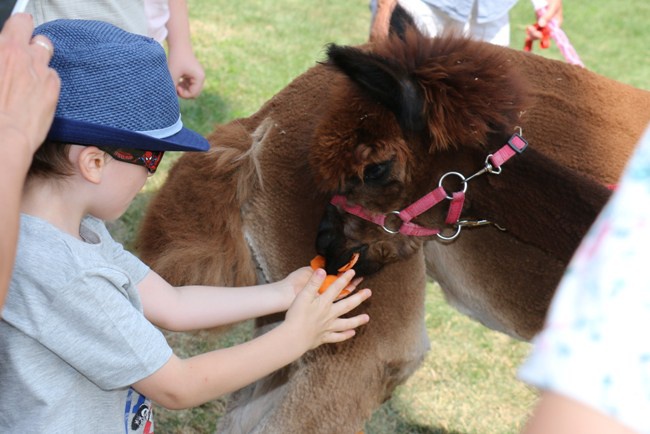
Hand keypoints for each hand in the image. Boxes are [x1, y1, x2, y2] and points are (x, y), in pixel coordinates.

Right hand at [0, 13, 59, 155]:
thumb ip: (0, 54)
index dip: (19, 28)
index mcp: (4, 47)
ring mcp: (43, 72)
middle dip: (33, 44)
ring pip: (48, 57)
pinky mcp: (54, 89)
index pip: (21, 22)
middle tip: (23, 56)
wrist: (2, 134)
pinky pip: (53, 76)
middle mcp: (26, 56)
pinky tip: (37, 93)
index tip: (16, 34)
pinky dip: (47, 81)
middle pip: (39, 37)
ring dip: (40, 63)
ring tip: (31, 77)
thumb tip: (4, 56)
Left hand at [167, 48, 204, 98]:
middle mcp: (201, 77)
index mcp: (200, 77)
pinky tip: (177, 80)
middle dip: (184, 93)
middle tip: (175, 86)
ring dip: (183, 89)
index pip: (193, 94)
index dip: (183, 94)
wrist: (178, 44)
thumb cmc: (176, 58)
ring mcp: (198, 76)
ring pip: (191, 90)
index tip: (175, 87)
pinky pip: (190, 85)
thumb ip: (172, 86)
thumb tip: (169, 98)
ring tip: (175, 83)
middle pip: (194, 94)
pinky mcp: (193, 74)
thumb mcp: (173, 73)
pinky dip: (183, 85)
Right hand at [284, 268, 370, 350]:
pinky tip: (352, 333)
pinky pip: (337, 337)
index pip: (336, 288)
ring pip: (346, 323)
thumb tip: (322, 270)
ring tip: (367, 318)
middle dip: (358, 298)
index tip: (353, 272)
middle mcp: (329, 315)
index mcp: (324, 303)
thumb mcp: (303, 295)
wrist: (294, 337)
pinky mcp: (323, 337)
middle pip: (347, 305)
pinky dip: (345, 335)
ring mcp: (328, 327)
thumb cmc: (296, 315)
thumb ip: (313, 283)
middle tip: (369, 292)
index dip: (344, 279)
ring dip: (357, 320)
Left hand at [527, 0, 562, 40]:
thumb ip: (548, 16)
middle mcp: (551, 26)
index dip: (545, 36)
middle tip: (531, 29)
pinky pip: (535, 29)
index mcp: (557, 23)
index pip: (551, 34)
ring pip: (538, 33)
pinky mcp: (539, 21)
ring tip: (529, 28)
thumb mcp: (553, 6)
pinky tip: (528, 28)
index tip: (539, 34)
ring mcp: (544, 24)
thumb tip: (541, 25)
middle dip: (536, 35)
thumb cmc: (554, 0)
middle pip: (543, 35)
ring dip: (532, 33)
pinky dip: (531, 30)